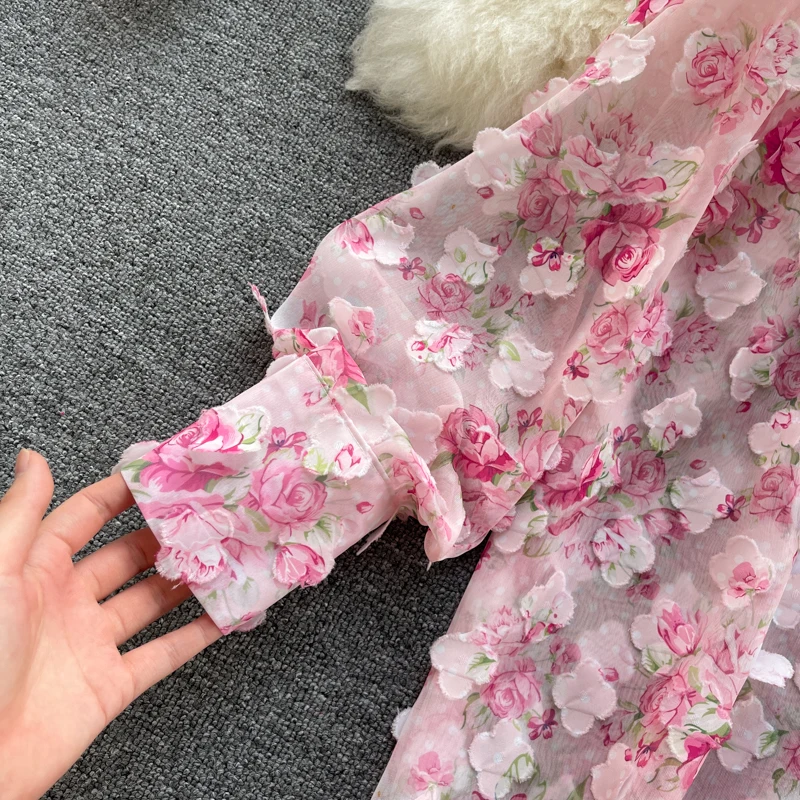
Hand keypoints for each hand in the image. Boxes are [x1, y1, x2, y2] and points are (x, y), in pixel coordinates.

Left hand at [0, 450, 221, 798]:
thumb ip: (19, 515)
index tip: (160, 473)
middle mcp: (67, 602)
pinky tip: (224, 615)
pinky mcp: (110, 686)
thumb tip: (34, 458)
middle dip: (166, 533)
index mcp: (34, 570)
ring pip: (151, 601)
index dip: (120, 493)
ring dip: (187, 579)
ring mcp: (91, 644)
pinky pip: (163, 654)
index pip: (84, 518)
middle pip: (127, 556)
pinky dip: (197, 635)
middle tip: (207, 512)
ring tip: (224, 553)